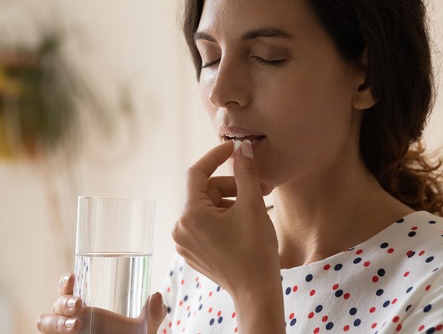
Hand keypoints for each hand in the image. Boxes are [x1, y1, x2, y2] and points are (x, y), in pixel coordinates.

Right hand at [36, 273, 166, 333]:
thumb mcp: (144, 328)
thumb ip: (153, 314)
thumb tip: (156, 295)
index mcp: (85, 310)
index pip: (66, 291)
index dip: (65, 282)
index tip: (73, 277)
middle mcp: (71, 321)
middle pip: (55, 307)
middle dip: (63, 303)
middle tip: (80, 305)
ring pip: (45, 323)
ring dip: (55, 322)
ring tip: (75, 325)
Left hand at [172, 140, 284, 332]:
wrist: (256, 293)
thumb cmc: (255, 251)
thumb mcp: (253, 206)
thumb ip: (246, 172)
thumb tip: (243, 148)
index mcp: (190, 215)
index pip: (197, 173)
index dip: (216, 156)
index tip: (234, 148)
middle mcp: (180, 228)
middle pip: (205, 191)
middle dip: (233, 186)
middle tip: (262, 187)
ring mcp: (185, 242)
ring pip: (207, 208)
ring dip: (231, 202)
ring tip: (257, 209)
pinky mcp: (193, 252)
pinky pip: (205, 224)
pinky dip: (224, 218)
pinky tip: (245, 224)